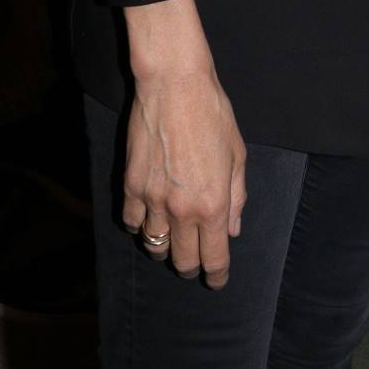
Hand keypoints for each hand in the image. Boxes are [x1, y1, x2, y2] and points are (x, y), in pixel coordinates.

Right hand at [122, 0, 246, 288]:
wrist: (175, 87)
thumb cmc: (213, 115)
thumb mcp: (237, 154)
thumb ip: (236, 196)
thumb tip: (233, 229)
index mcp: (213, 204)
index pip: (214, 257)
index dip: (216, 275)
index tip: (217, 281)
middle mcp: (181, 210)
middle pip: (182, 259)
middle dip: (192, 266)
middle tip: (197, 260)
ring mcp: (153, 200)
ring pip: (154, 246)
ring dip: (165, 248)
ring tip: (172, 240)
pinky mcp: (131, 187)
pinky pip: (133, 223)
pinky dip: (141, 227)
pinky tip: (149, 219)